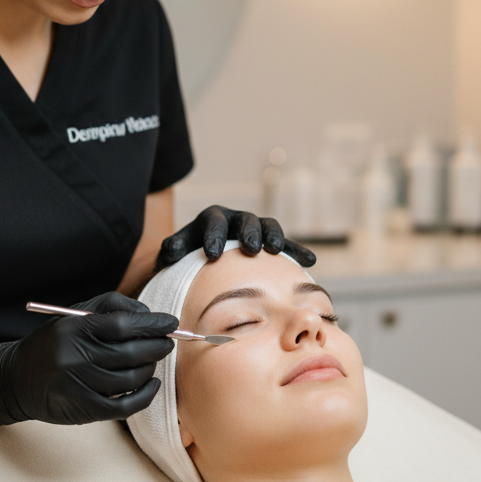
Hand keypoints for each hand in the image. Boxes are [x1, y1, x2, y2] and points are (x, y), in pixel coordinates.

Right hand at [0, 292, 178, 430]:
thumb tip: (148, 314)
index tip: (170, 322)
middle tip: (168, 341)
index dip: (151, 324)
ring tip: (154, 360)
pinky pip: (124, 406)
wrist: (14, 379)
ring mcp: (78, 385)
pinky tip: (152, 384)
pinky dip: (145, 396)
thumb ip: (111, 306)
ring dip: (150, 368)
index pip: (122, 325)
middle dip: (157, 346)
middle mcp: (75, 357)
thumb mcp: (73, 314)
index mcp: (74, 328)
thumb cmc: (53, 342)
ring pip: (130, 379)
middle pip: (130, 353)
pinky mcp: (82, 409)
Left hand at [156, 205, 315, 269]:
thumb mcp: (175, 253)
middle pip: (245, 220)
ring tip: (274, 250)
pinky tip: (310, 262)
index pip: (213, 222)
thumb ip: (171, 250)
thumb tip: (170, 251)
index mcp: (212, 219)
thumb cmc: (188, 258)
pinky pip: (288, 245)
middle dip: (248, 232)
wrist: (204, 261)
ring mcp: (256, 230)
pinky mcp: (271, 243)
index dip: (213, 236)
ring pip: (268, 226)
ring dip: (273, 236)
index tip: (212, 254)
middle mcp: (236, 220)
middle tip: (250, 249)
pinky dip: (298, 251)